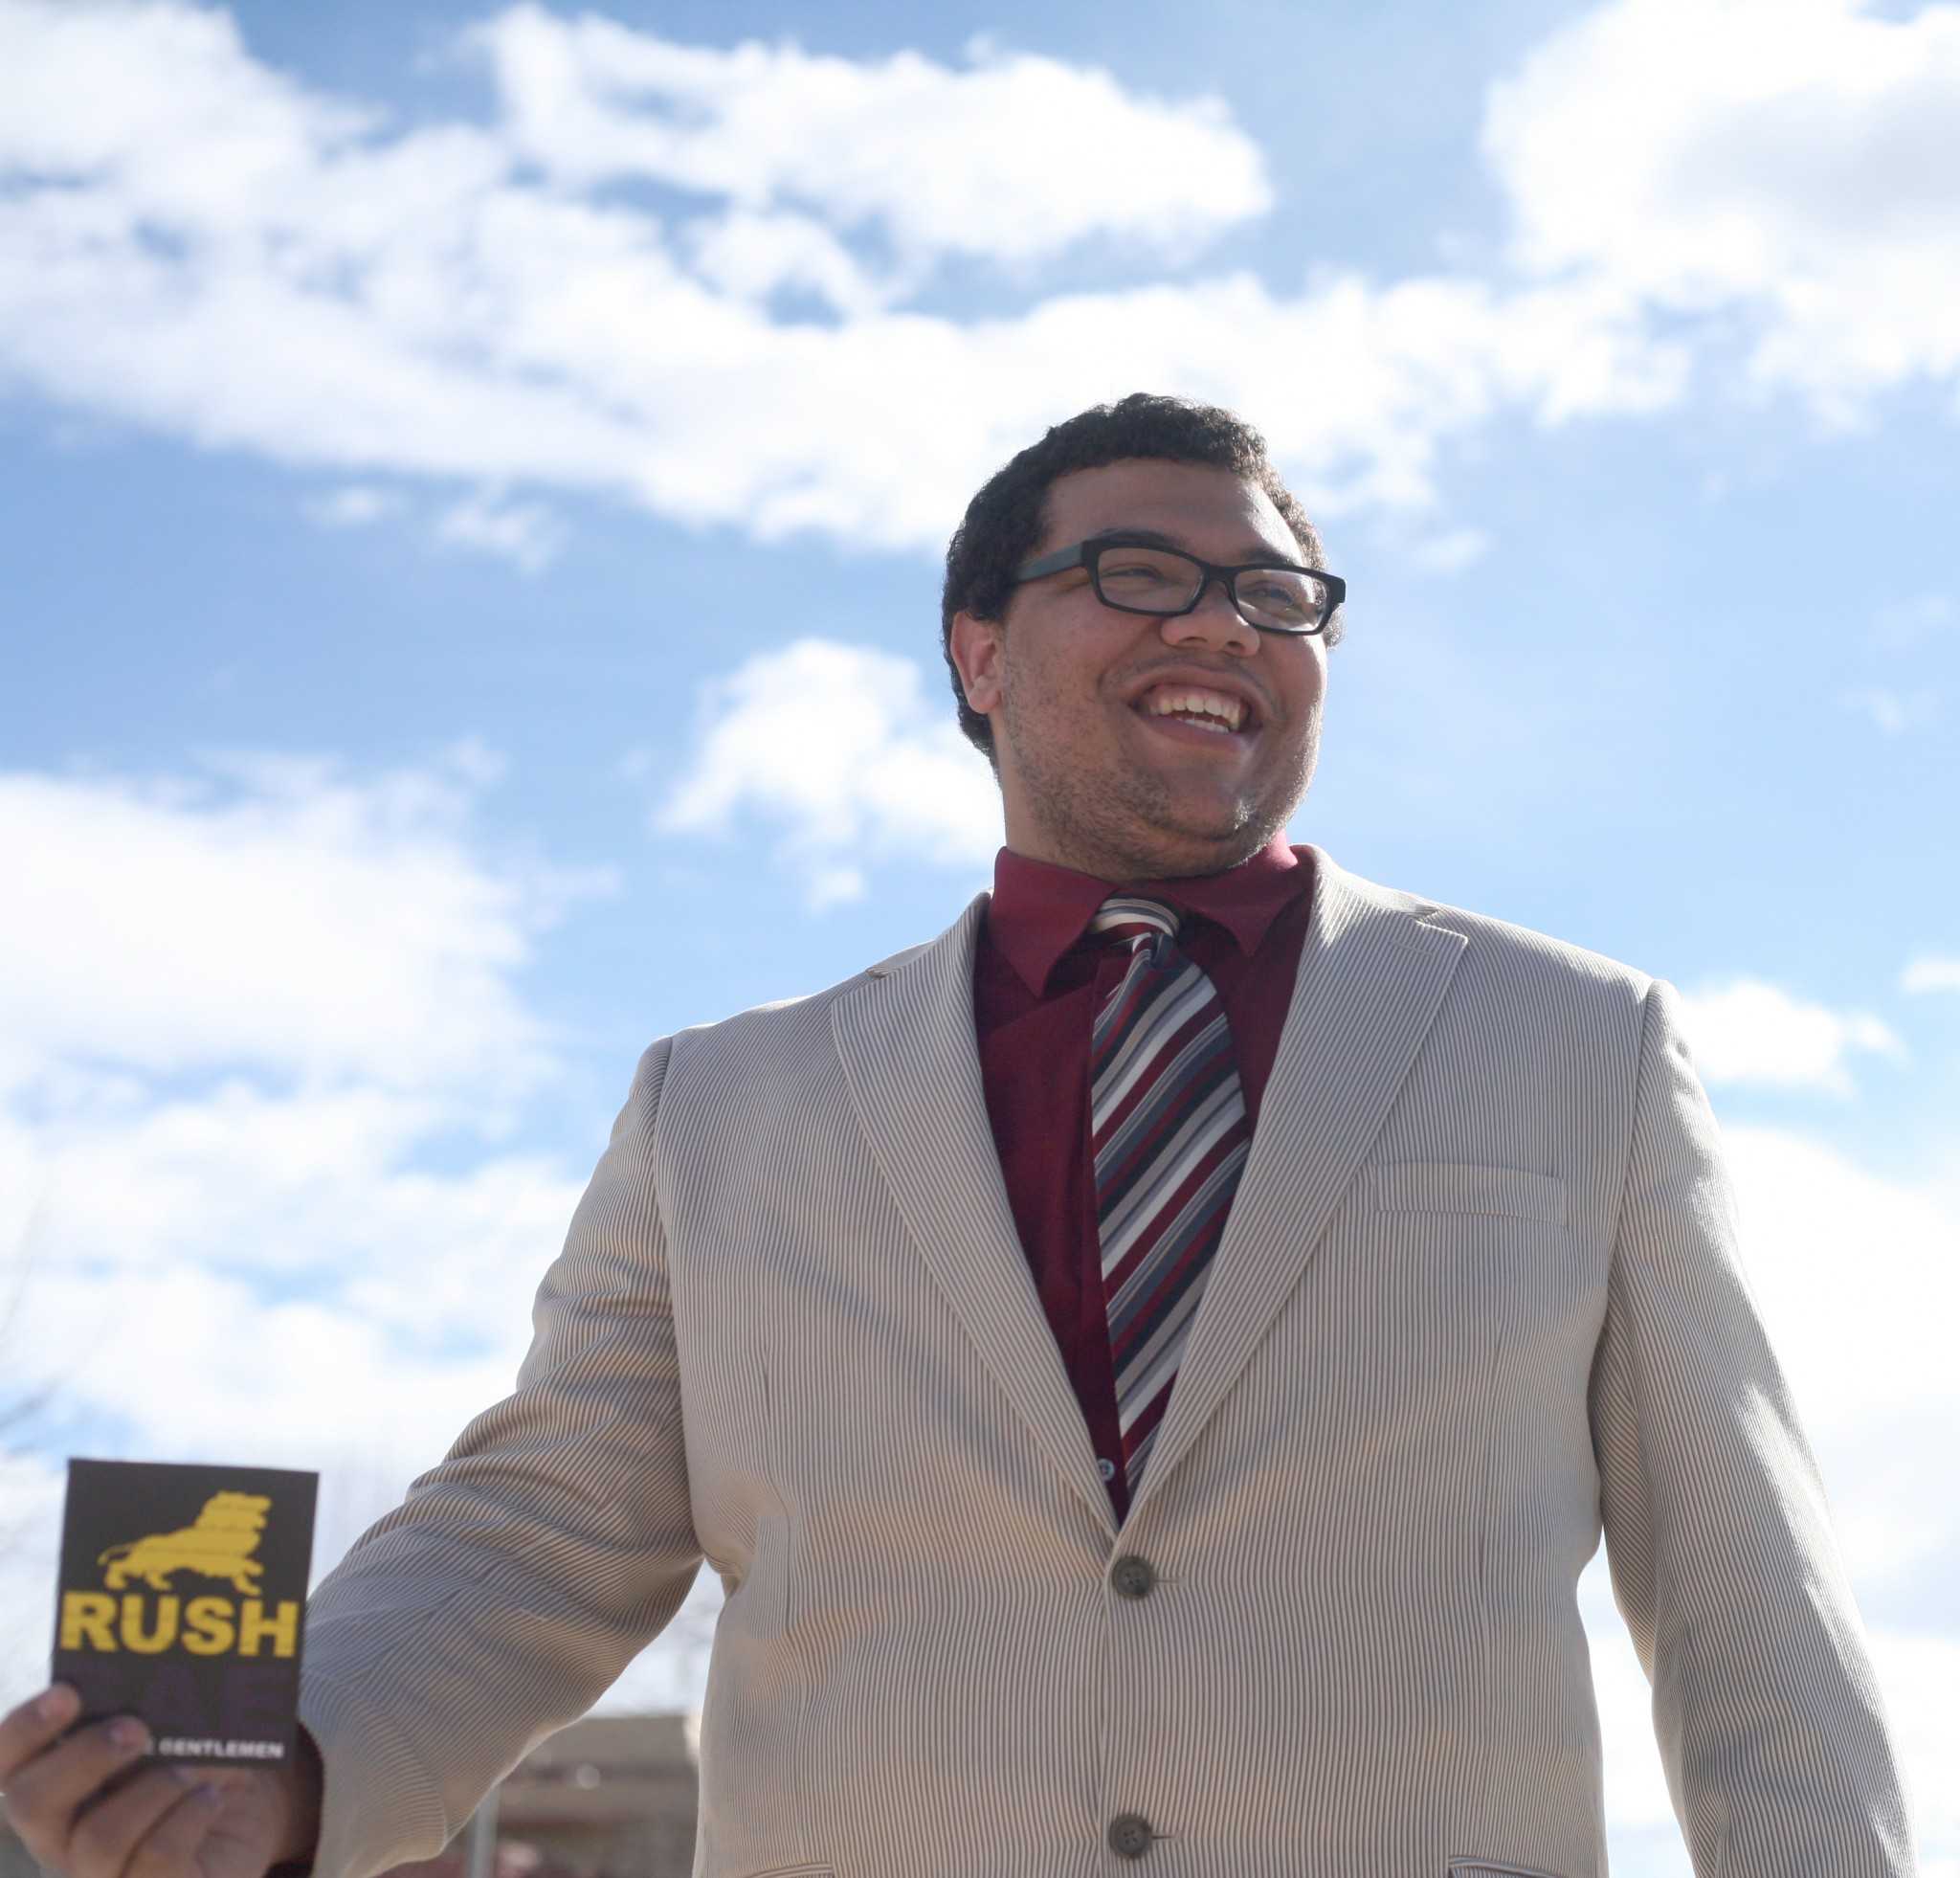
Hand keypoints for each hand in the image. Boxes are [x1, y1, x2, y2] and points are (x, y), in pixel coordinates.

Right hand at [0, 1684, 320, 1877]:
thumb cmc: (192, 1762)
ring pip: (98, 1839)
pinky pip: (156, 1861)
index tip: (68, 1693)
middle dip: (82, 1757)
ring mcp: (101, 1874)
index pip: (7, 1763)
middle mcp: (62, 1837)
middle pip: (31, 1803)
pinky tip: (209, 1798)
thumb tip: (153, 1689)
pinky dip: (189, 1818)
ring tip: (192, 1770)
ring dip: (154, 1789)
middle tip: (136, 1728)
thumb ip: (147, 1713)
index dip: (24, 1730)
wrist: (243, 1812)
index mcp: (56, 1785)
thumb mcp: (170, 1732)